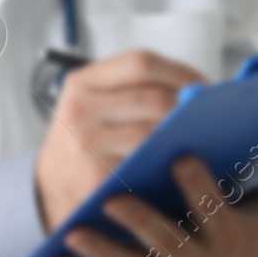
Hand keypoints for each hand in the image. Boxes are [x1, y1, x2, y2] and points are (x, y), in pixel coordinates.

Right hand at [33, 49, 205, 232]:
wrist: (44, 194)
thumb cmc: (83, 145)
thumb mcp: (91, 108)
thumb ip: (132, 93)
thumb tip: (200, 90)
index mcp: (82, 82)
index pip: (141, 62)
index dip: (180, 71)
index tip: (204, 86)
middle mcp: (80, 108)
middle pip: (153, 98)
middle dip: (189, 108)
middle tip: (212, 118)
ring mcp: (86, 144)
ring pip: (153, 131)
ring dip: (184, 136)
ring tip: (204, 138)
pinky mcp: (96, 177)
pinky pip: (145, 164)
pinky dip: (169, 162)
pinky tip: (183, 163)